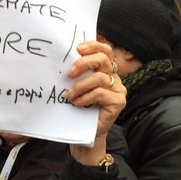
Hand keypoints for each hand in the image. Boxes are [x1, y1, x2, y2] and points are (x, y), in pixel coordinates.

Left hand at [65, 41, 126, 158]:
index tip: (77, 49)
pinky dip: (85, 97)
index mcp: (105, 70)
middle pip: (104, 59)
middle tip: (70, 73)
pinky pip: (101, 93)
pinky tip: (76, 103)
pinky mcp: (119, 102)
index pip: (104, 51)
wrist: (85, 133)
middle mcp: (114, 77)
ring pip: (100, 78)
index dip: (93, 46)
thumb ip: (76, 73)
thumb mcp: (76, 86)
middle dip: (85, 63)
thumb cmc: (78, 108)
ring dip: (81, 85)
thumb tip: (60, 59)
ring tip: (69, 95)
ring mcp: (118, 90)